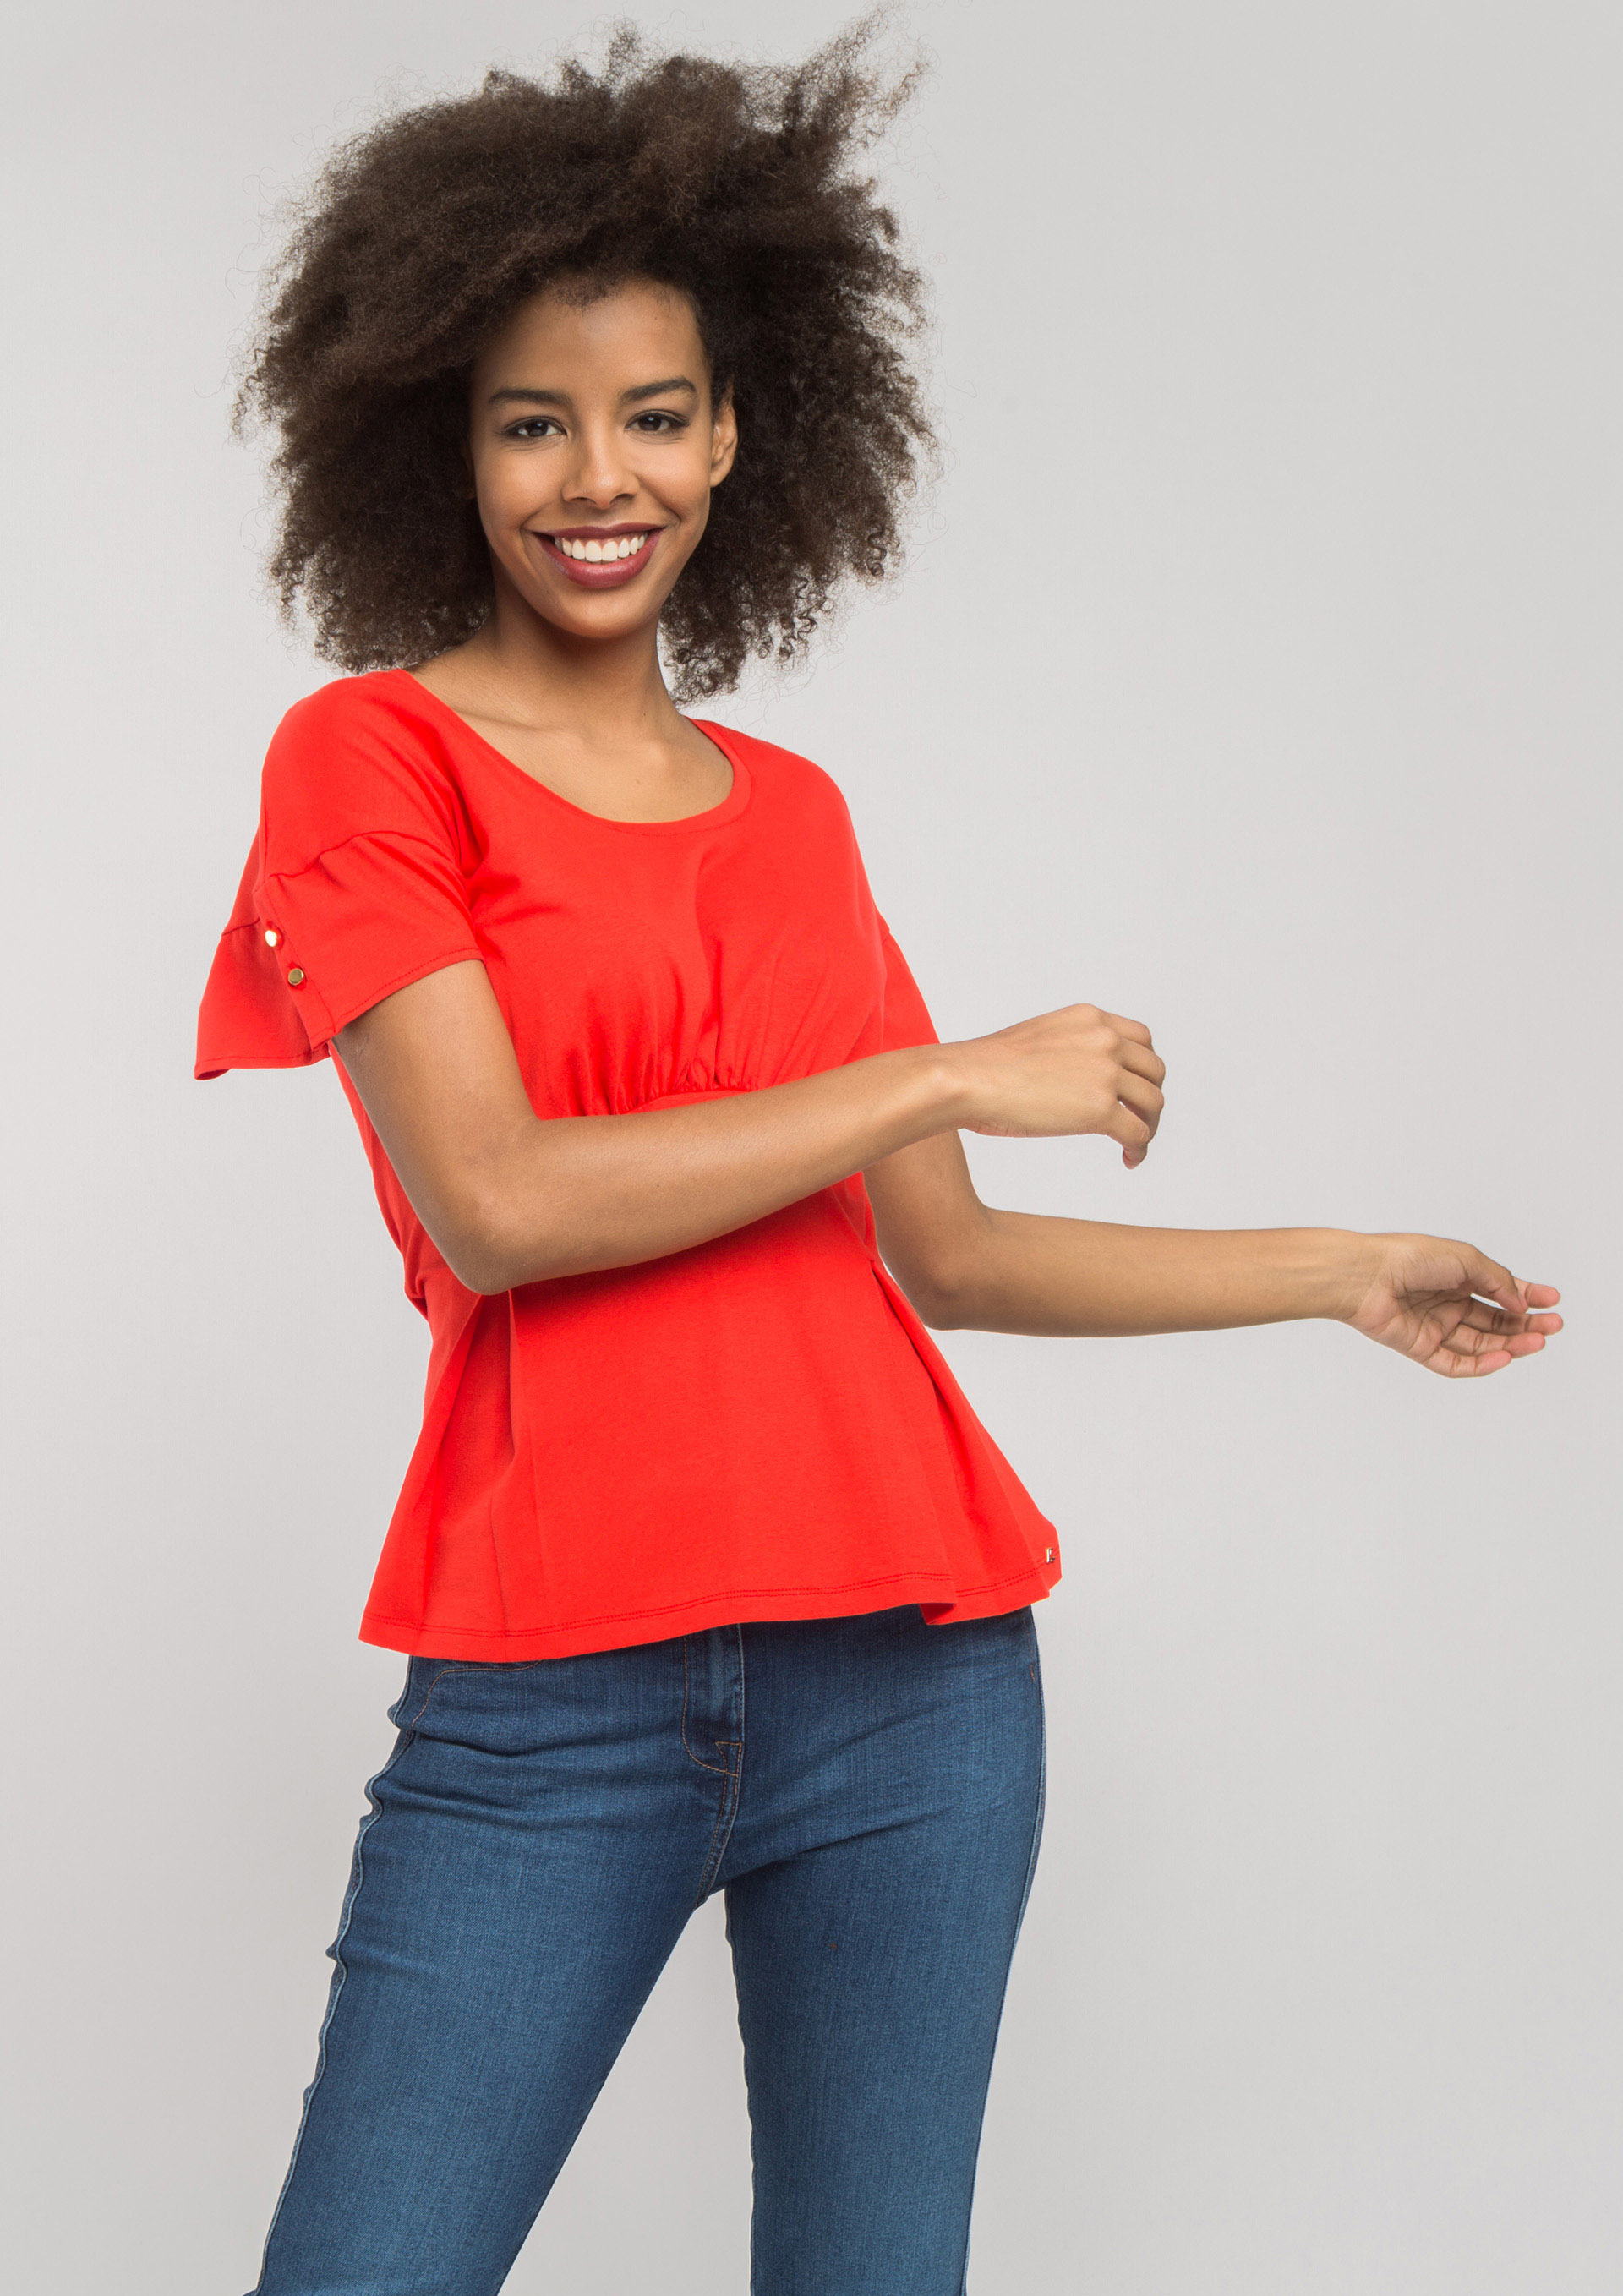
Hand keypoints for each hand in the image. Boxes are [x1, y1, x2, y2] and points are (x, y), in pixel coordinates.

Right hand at [951, 1003, 1164, 1165]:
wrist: (967, 1079)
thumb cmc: (987, 1067)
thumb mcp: (1039, 1039)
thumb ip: (1069, 1050)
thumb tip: (1075, 1081)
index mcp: (1089, 1018)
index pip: (1141, 1038)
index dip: (1143, 1067)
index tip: (1134, 1087)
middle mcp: (1104, 1039)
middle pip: (1155, 1069)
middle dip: (1149, 1096)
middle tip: (1137, 1118)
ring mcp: (1105, 1073)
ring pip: (1153, 1102)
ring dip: (1148, 1125)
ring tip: (1134, 1143)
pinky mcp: (1100, 1109)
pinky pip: (1138, 1133)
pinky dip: (1140, 1149)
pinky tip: (1129, 1159)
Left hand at [1340, 1233, 1561, 1376]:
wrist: (1366, 1276)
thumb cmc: (1408, 1258)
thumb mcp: (1466, 1259)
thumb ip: (1498, 1281)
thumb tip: (1522, 1302)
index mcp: (1456, 1276)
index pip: (1499, 1291)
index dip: (1527, 1297)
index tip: (1553, 1301)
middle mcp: (1446, 1301)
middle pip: (1495, 1320)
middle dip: (1525, 1324)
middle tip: (1553, 1327)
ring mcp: (1434, 1325)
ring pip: (1480, 1343)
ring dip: (1511, 1344)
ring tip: (1537, 1342)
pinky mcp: (1420, 1347)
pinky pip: (1455, 1363)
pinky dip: (1480, 1364)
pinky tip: (1503, 1357)